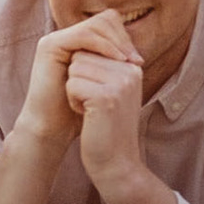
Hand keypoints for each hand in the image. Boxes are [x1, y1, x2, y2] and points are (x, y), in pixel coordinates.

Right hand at [16, 10, 141, 143]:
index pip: (109, 24)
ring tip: (127, 61)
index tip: (138, 62)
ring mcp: (56, 39)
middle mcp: (66, 38)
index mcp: (78, 44)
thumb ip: (115, 66)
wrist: (53, 129)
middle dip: (123, 38)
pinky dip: (104, 45)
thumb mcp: (104, 83)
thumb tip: (138, 56)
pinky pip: (84, 35)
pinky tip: (116, 60)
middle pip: (104, 19)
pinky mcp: (50, 45)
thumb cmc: (79, 111)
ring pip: (96, 24)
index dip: (125, 39)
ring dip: (116, 41)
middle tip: (135, 60)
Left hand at [65, 50, 146, 188]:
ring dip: (74, 91)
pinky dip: (73, 102)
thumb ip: (103, 66)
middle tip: (93, 105)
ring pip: (74, 68)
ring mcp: (120, 82)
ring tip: (91, 110)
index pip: (91, 48)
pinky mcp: (106, 97)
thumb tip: (84, 39)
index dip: (83, 74)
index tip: (97, 97)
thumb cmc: (106, 128)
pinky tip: (88, 117)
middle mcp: (130, 70)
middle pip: (80, 56)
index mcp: (131, 66)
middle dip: (77, 80)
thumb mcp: (111, 91)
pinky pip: (72, 84)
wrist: (116, 164)